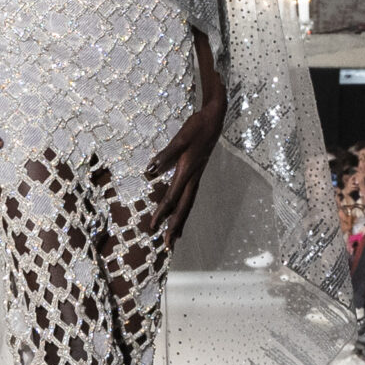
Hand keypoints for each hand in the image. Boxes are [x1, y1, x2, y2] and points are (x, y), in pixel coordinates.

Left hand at [147, 43, 228, 240]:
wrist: (215, 118)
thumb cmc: (196, 126)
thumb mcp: (180, 139)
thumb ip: (165, 156)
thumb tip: (149, 171)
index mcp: (187, 171)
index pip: (172, 197)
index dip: (161, 213)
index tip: (152, 227)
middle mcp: (193, 178)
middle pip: (183, 208)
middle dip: (174, 227)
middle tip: (167, 245)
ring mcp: (197, 177)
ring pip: (188, 204)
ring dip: (180, 222)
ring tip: (175, 239)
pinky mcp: (197, 173)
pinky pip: (190, 197)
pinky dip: (185, 209)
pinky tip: (181, 214)